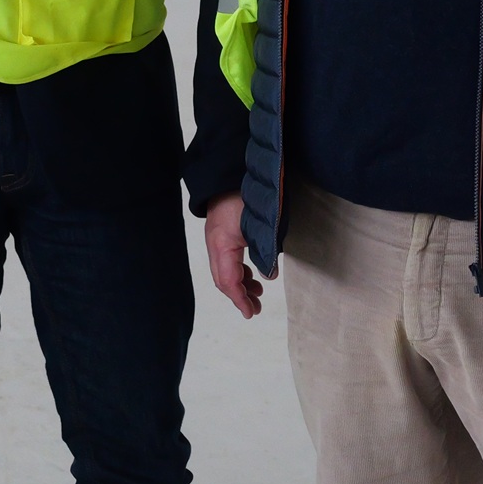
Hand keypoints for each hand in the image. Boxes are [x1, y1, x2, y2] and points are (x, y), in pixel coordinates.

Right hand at [203, 194, 264, 319]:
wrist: (232, 171)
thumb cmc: (247, 196)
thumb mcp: (260, 228)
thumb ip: (264, 253)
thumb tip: (268, 277)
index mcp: (221, 245)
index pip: (228, 282)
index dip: (240, 300)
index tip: (252, 313)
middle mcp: (214, 243)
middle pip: (222, 278)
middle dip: (239, 296)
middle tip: (257, 308)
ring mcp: (215, 237)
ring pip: (224, 269)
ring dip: (240, 283)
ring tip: (258, 292)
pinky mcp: (221, 231)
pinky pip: (226, 258)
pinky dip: (238, 270)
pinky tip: (251, 273)